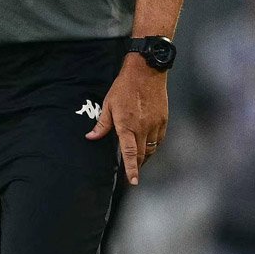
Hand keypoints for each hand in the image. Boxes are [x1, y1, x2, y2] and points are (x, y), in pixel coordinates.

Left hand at [84, 54, 168, 184]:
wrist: (146, 71)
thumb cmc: (124, 86)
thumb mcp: (108, 103)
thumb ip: (101, 124)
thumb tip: (91, 137)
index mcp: (127, 124)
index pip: (130, 153)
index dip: (131, 169)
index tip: (133, 182)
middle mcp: (142, 127)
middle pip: (142, 154)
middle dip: (137, 166)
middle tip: (131, 173)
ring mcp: (155, 124)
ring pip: (151, 149)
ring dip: (145, 157)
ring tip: (139, 160)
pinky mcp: (163, 120)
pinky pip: (159, 139)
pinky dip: (153, 146)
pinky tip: (148, 145)